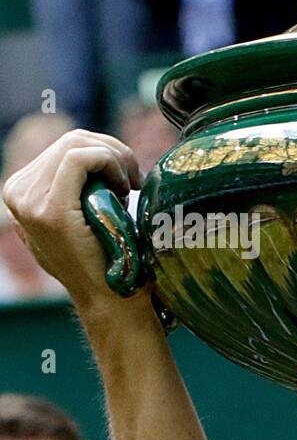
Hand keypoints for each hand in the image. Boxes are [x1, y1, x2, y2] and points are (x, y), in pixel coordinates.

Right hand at [1, 129, 153, 318]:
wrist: (109, 300)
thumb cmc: (107, 259)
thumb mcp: (82, 214)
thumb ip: (74, 185)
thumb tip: (92, 152)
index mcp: (22, 191)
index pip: (64, 145)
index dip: (104, 151)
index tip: (128, 178)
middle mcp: (18, 192)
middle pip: (71, 139)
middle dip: (112, 150)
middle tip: (134, 179)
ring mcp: (29, 201)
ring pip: (76, 144)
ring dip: (114, 158)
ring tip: (129, 187)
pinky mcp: (50, 209)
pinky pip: (79, 158)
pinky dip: (108, 161)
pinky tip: (124, 187)